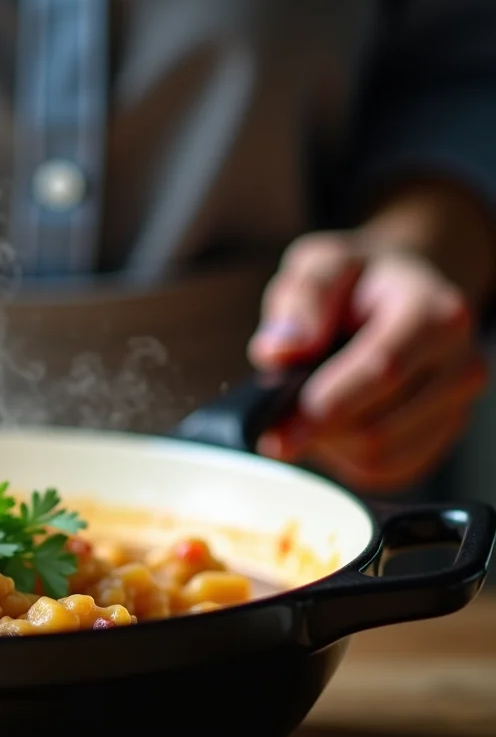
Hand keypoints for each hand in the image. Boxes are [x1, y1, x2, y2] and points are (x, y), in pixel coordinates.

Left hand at [248, 231, 488, 490]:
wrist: (402, 288)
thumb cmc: (357, 280)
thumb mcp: (321, 265)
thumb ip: (302, 301)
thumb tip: (279, 353)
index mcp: (434, 312)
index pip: (381, 371)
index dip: (324, 407)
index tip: (275, 432)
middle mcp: (460, 362)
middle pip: (379, 427)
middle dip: (317, 429)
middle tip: (279, 412)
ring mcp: (458, 404)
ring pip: (382, 458)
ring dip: (329, 446)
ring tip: (307, 410)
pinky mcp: (444, 435)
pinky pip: (388, 471)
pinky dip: (347, 459)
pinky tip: (332, 426)